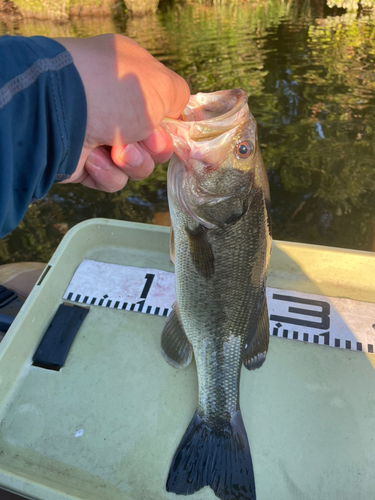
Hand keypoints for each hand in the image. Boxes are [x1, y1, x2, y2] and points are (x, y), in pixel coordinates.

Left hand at [55, 34, 189, 190]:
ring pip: (136, 166)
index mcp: (130, 81)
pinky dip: (107, 172)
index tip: (172, 128)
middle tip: (143, 137)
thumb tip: (177, 110)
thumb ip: (178, 94)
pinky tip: (94, 157)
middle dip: (154, 146)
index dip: (170, 124)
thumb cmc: (115, 90)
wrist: (61, 112)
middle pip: (154, 144)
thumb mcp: (160, 83)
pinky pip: (112, 179)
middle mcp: (115, 108)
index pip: (161, 109)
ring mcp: (99, 136)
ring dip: (132, 161)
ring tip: (116, 150)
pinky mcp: (85, 164)